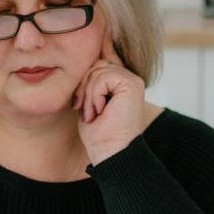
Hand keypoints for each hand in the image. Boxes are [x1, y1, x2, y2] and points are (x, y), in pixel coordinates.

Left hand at [73, 35, 147, 164]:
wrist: (111, 153)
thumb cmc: (99, 134)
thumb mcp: (89, 101)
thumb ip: (90, 82)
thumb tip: (81, 60)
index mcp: (121, 82)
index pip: (98, 63)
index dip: (84, 79)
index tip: (80, 103)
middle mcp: (130, 78)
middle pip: (95, 65)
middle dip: (83, 87)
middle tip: (84, 111)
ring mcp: (133, 80)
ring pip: (97, 70)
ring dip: (88, 95)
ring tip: (92, 114)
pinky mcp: (132, 84)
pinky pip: (102, 77)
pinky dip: (94, 96)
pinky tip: (100, 111)